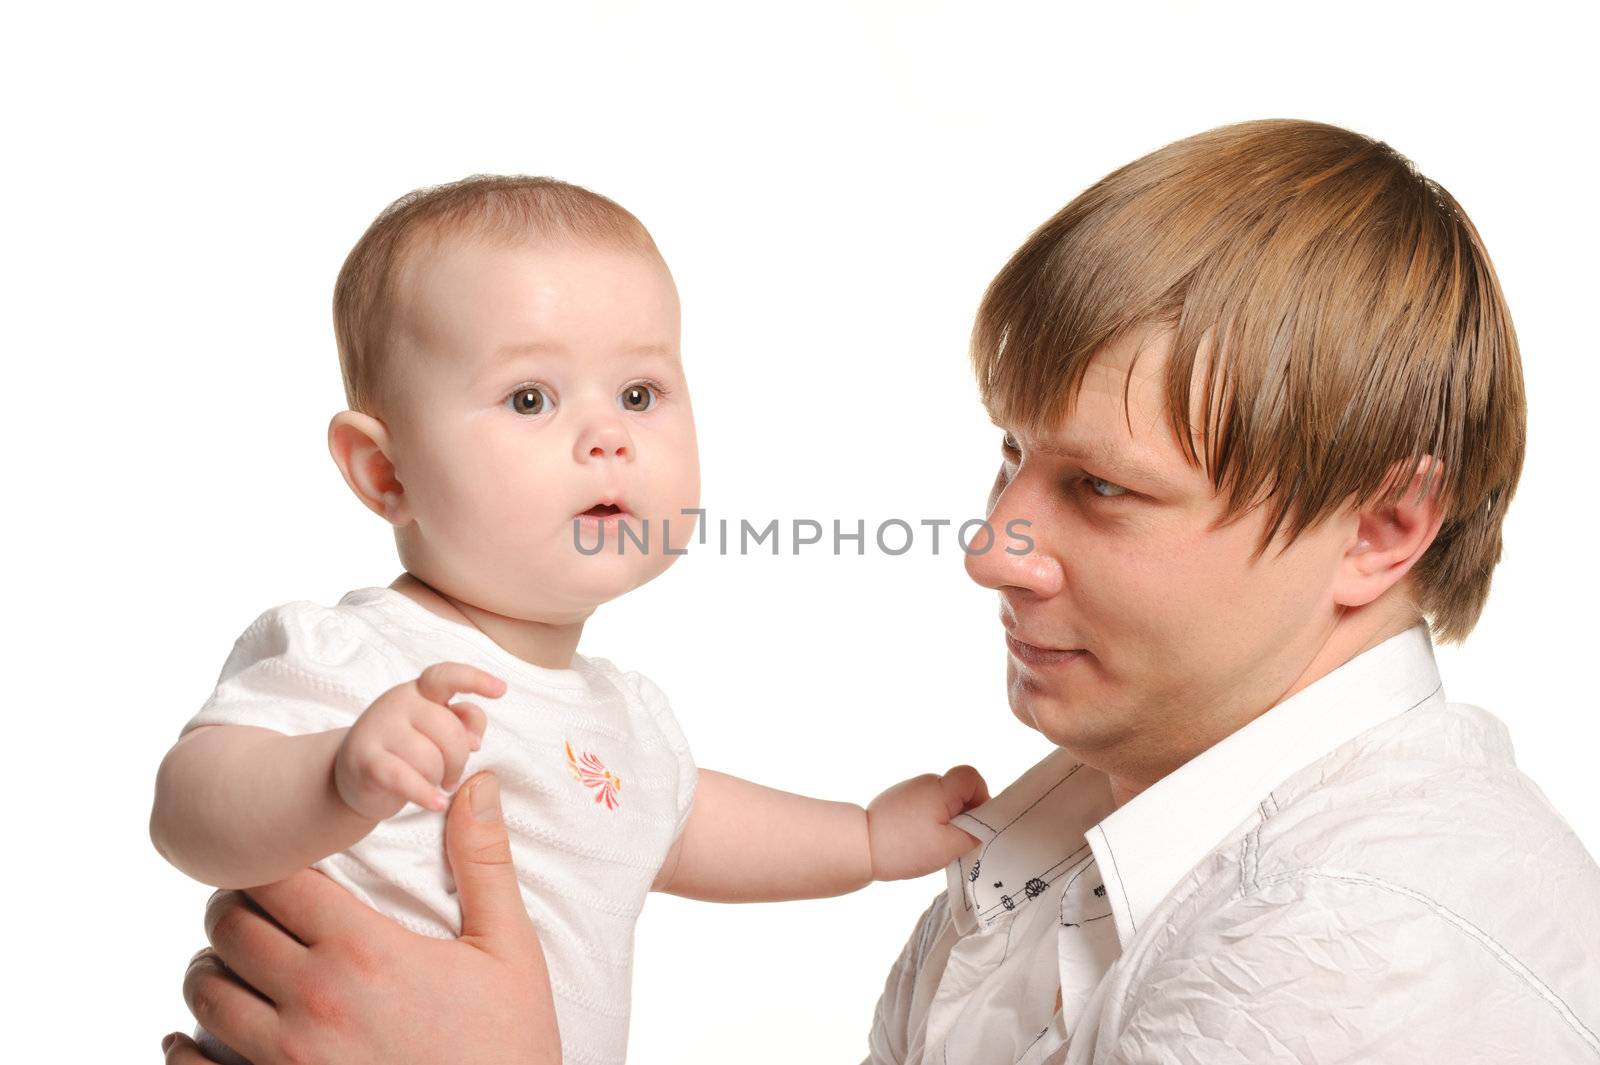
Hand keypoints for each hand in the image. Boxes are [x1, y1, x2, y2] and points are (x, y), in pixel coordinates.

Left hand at [161, 772, 559, 1064]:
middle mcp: (312, 1001)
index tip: (282, 869)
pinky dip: (182, 1048)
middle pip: (228, 928)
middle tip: (255, 910)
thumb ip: (485, 863)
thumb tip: (480, 783)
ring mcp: (286, 1061)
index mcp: (363, 951)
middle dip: (234, 909)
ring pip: (205, 992)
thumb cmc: (507, 1046)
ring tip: (234, 964)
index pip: (274, 880)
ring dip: (213, 970)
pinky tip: (189, 1037)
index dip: (268, 865)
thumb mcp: (508, 951)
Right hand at [335, 662, 503, 818]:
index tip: (501, 690)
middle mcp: (398, 702)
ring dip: (438, 779)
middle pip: (450, 730)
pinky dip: (425, 794)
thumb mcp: (437, 729)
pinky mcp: (365, 760)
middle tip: (451, 776)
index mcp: (421, 690)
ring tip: (431, 784)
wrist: (353, 773)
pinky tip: (437, 804)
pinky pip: (405, 778)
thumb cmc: (406, 748)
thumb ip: (463, 722)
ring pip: (430, 759)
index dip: (474, 680)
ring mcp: (378, 729)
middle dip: (459, 760)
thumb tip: (474, 739)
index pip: (445, 676)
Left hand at [866, 765, 988, 880]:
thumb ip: (974, 834)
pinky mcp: (896, 801)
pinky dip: (928, 821)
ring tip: (933, 844)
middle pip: (957, 790)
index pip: (972, 777)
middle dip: (963, 814)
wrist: (860, 848)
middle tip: (954, 840)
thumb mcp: (949, 846)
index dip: (981, 797)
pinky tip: (918, 841)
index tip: (974, 823)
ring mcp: (908, 791)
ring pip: (941, 801)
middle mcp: (924, 783)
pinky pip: (924, 806)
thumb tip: (983, 827)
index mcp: (939, 788)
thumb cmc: (905, 846)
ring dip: (945, 820)